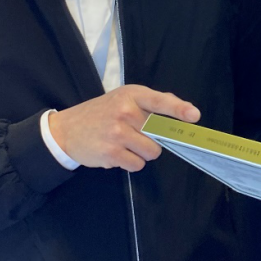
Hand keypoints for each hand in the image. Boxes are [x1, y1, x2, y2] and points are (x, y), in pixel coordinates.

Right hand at [48, 84, 199, 171]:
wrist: (66, 130)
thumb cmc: (102, 112)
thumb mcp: (124, 99)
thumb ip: (152, 104)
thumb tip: (185, 111)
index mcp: (132, 95)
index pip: (160, 101)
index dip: (179, 109)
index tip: (194, 116)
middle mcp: (125, 112)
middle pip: (160, 133)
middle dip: (154, 137)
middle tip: (136, 133)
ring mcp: (117, 133)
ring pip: (152, 152)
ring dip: (142, 152)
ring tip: (125, 143)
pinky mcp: (111, 153)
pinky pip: (137, 164)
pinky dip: (130, 162)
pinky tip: (116, 152)